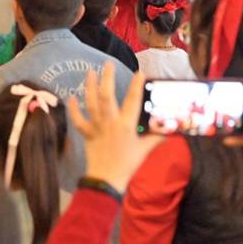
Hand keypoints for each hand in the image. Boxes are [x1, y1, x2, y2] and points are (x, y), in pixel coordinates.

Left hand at [70, 64, 163, 192]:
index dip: (136, 86)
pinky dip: (74, 109)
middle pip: (107, 96)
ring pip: (91, 103)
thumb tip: (170, 129)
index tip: (139, 72)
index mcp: (126, 125)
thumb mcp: (144, 150)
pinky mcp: (87, 134)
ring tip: (90, 72)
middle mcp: (110, 122)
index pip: (133, 101)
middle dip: (107, 78)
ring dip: (90, 86)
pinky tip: (72, 97)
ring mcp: (97, 127)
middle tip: (108, 63)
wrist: (107, 180)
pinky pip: (79, 120)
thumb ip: (156, 137)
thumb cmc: (128, 165)